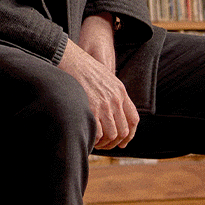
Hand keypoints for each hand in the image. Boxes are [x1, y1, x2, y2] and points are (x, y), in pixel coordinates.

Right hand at [59, 16, 135, 149]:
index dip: (129, 135)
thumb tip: (111, 111)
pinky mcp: (91, 108)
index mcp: (120, 92)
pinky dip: (94, 140)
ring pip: (112, 134)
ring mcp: (104, 104)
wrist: (70, 59)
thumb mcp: (105, 78)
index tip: (122, 142)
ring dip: (104, 143)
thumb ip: (112, 93)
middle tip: (103, 145)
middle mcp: (115, 99)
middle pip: (123, 130)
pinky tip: (88, 138)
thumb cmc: (83, 68)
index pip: (133, 119)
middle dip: (114, 142)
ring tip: (95, 143)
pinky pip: (98, 133)